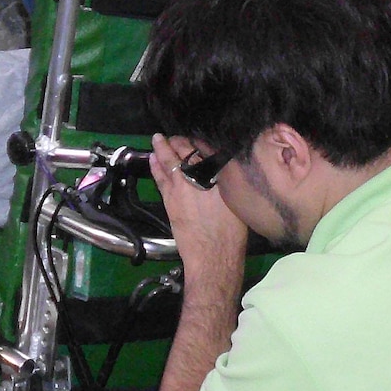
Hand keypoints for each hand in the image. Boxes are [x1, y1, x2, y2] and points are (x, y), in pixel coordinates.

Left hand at [148, 134, 249, 296]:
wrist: (213, 254)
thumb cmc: (232, 232)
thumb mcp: (237, 200)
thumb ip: (227, 182)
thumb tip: (221, 170)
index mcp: (221, 173)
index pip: (208, 148)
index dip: (200, 140)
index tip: (197, 137)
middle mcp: (201, 174)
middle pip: (187, 149)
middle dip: (181, 141)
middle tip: (178, 137)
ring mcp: (183, 184)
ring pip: (171, 159)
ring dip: (164, 147)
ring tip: (159, 138)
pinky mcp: (170, 197)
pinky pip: (160, 175)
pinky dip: (156, 164)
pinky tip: (153, 156)